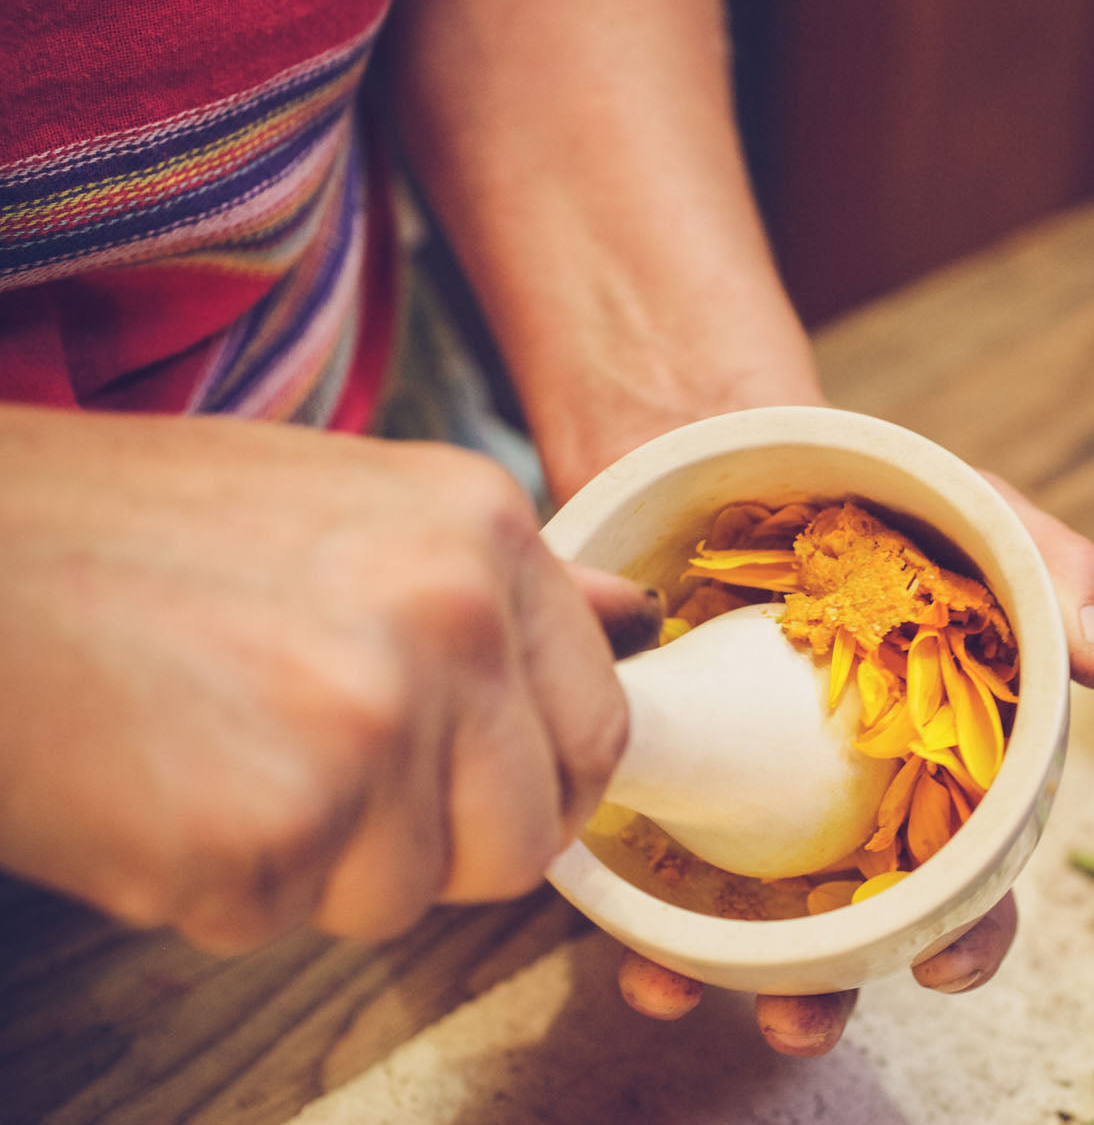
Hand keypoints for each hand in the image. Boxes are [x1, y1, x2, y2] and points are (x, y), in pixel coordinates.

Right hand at [0, 405, 650, 952]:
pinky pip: (283, 918)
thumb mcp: (349, 507)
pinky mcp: (273, 827)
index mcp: (482, 529)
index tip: (475, 786)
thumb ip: (501, 584)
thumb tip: (636, 619)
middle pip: (521, 835)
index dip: (537, 784)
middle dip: (431, 842)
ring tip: (216, 756)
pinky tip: (156, 786)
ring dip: (315, 865)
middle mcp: (453, 619)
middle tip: (316, 777)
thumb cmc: (127, 530)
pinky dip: (216, 885)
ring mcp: (370, 724)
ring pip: (406, 892)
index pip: (600, 726)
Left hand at [613, 475, 1093, 1053]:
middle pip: (854, 929)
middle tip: (797, 1018)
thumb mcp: (982, 520)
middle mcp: (854, 809)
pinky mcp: (676, 777)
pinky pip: (654, 863)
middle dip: (826, 993)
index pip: (971, 881)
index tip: (941, 963)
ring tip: (677, 992)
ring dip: (719, 978)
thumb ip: (1055, 576)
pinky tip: (619, 933)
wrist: (749, 456)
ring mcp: (760, 801)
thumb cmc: (891, 511)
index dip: (968, 935)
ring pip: (747, 921)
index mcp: (941, 777)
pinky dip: (634, 911)